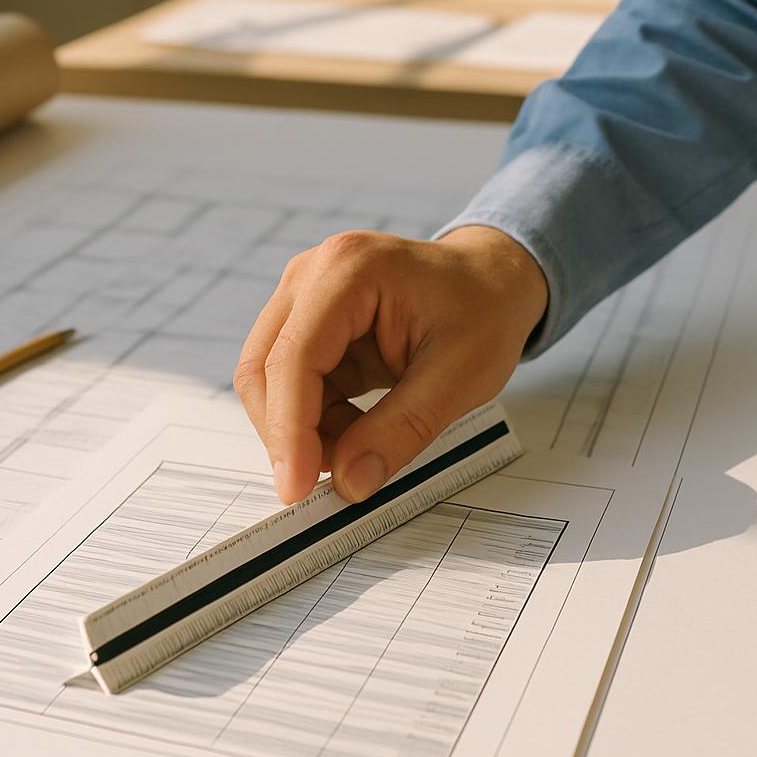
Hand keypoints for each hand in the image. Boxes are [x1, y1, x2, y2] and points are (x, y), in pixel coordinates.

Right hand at [233, 226, 547, 504]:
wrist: (492, 282)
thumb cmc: (484, 310)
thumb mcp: (460, 376)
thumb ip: (402, 429)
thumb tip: (351, 481)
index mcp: (349, 269)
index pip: (295, 356)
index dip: (289, 428)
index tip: (296, 487)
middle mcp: (313, 274)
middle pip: (265, 367)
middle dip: (289, 433)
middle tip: (328, 483)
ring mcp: (305, 297)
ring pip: (271, 381)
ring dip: (304, 429)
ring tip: (361, 447)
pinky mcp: (309, 326)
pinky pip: (291, 385)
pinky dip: (315, 421)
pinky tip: (358, 429)